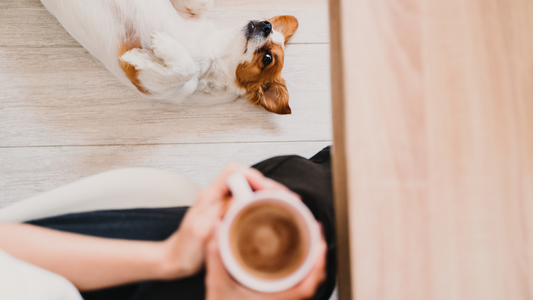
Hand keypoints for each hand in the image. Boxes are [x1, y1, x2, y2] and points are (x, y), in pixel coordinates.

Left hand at [159, 164, 294, 278]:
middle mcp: (218, 196)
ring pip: (251, 190)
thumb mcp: (203, 229)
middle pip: (248, 179)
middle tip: (288, 200)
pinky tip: (274, 214)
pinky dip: (265, 206)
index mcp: (210, 194)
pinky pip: (250, 204)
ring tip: (286, 205)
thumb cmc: (185, 248)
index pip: (235, 170)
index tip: (271, 191)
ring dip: (269, 195)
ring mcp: (224, 205)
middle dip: (269, 187)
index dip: (256, 176)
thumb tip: (244, 196)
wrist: (176, 261)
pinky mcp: (229, 216)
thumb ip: (221, 210)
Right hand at [205, 227, 326, 299]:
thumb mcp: (217, 286)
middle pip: (312, 282)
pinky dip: (303, 273)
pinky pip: (298, 288)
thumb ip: (216, 258)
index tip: (321, 244)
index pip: (307, 287)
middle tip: (316, 232)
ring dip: (311, 264)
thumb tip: (217, 229)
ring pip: (306, 285)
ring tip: (311, 241)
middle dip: (318, 257)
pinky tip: (298, 260)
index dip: (318, 265)